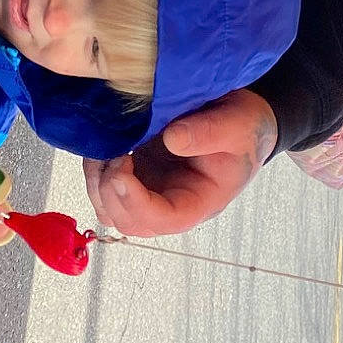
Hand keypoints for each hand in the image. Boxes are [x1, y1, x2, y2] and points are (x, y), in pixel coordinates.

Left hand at [83, 88, 278, 236]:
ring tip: (105, 145)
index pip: (164, 219)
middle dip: (111, 191)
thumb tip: (172, 139)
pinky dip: (97, 168)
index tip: (123, 167)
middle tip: (114, 152)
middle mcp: (170, 202)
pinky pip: (106, 184)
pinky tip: (106, 141)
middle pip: (129, 221)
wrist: (242, 121)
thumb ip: (209, 132)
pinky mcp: (137, 172)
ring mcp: (150, 189)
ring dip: (98, 180)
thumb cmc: (245, 128)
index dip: (136, 202)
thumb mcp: (237, 125)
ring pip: (110, 207)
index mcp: (199, 201)